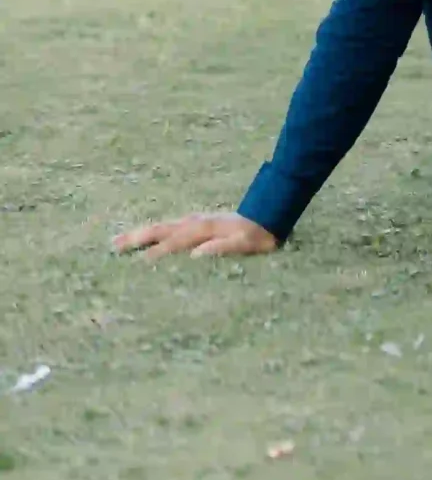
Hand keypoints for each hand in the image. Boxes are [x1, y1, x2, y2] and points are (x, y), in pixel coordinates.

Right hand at [113, 213, 278, 260]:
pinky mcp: (199, 226)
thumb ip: (222, 248)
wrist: (270, 215)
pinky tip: (148, 239)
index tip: (136, 263)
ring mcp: (196, 222)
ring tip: (122, 240)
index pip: (174, 240)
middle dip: (138, 237)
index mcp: (204, 229)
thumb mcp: (244, 244)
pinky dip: (157, 233)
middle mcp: (196, 223)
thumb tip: (195, 254)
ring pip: (164, 227)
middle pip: (162, 229)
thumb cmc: (257, 235)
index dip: (156, 251)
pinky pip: (172, 229)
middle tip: (113, 244)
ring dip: (143, 233)